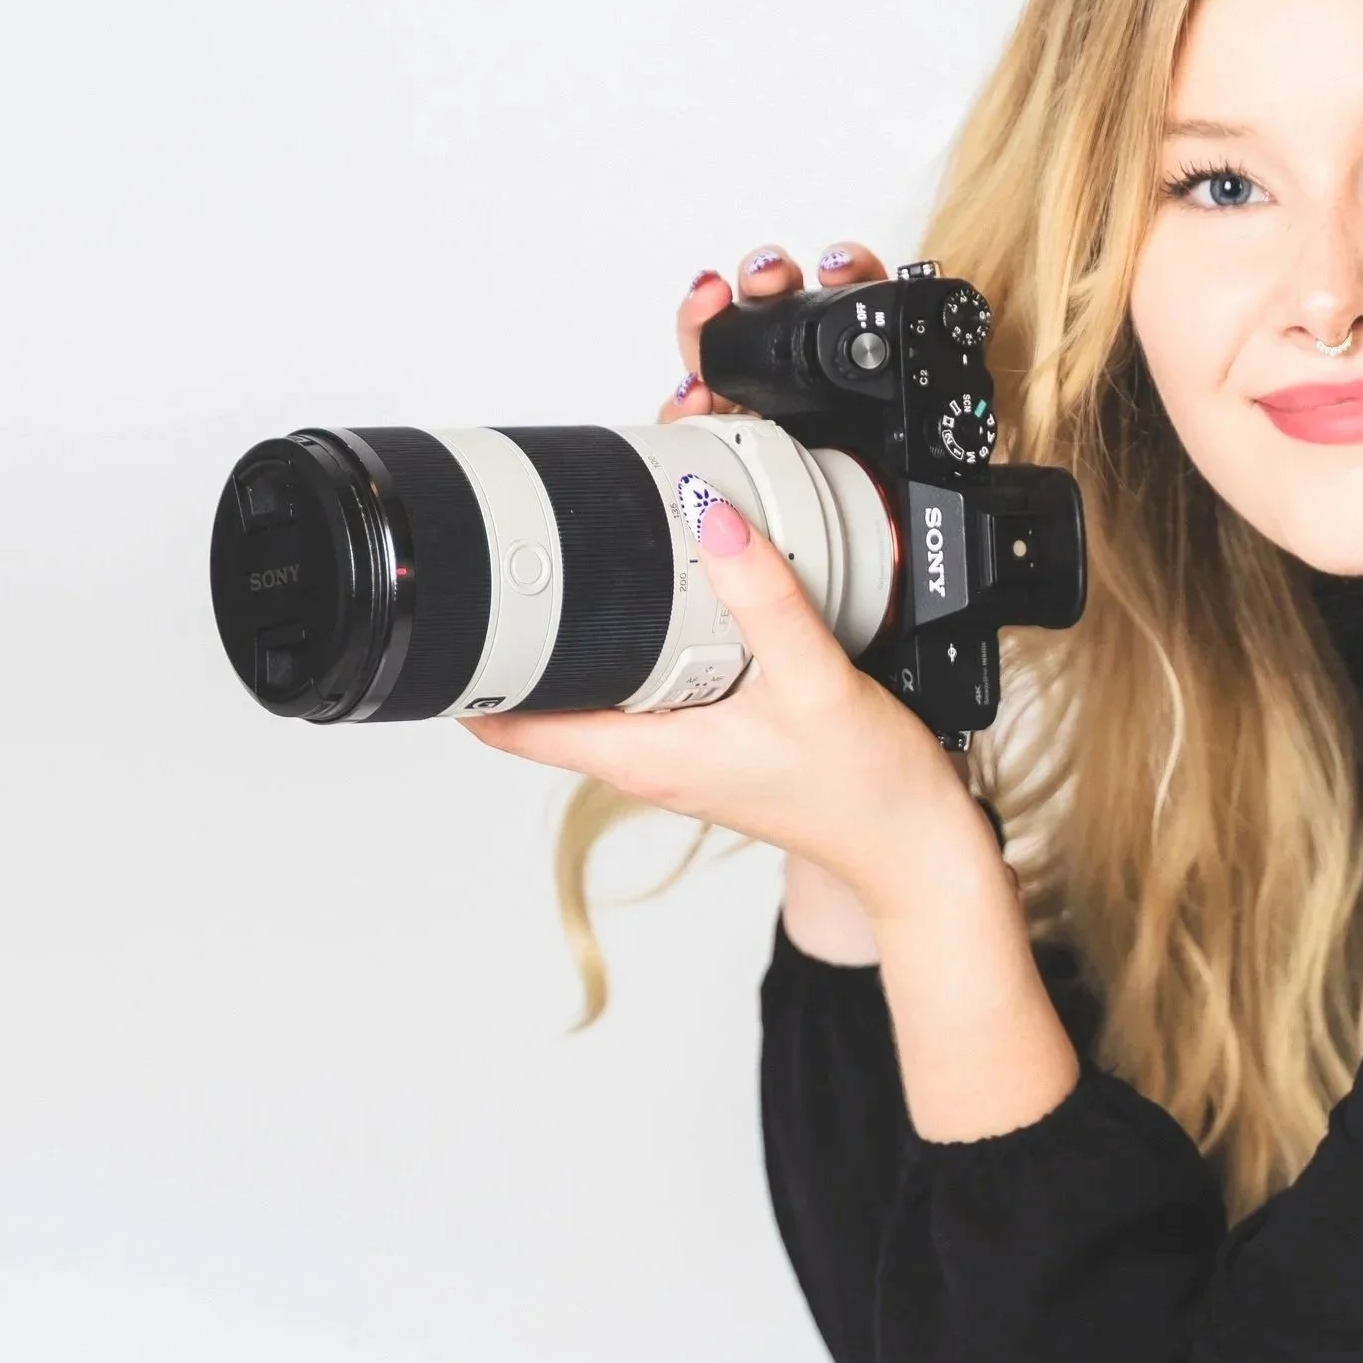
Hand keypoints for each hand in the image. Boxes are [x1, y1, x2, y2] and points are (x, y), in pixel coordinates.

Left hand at [473, 231, 976, 928]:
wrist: (916, 848)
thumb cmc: (868, 793)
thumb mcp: (817, 682)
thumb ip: (766, 595)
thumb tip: (709, 514)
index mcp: (648, 755)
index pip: (509, 726)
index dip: (463, 670)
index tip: (447, 607)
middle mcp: (649, 759)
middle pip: (541, 696)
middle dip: (522, 625)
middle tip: (515, 550)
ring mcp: (676, 752)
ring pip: (595, 686)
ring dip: (581, 630)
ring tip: (577, 560)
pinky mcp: (710, 741)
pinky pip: (647, 685)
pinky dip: (638, 640)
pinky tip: (667, 598)